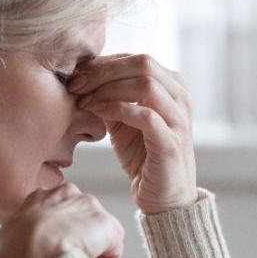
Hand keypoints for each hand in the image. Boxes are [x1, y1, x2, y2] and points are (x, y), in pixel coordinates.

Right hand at [0, 182, 123, 257]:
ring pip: (97, 235)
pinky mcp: (106, 225)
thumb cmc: (11, 253)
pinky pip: (112, 251)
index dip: (57, 238)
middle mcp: (66, 194)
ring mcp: (88, 207)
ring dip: (91, 254)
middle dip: (78, 243)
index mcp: (39, 197)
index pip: (56, 215)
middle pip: (80, 222)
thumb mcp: (5, 241)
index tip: (54, 255)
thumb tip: (19, 256)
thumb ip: (18, 242)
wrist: (27, 254)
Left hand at [68, 53, 197, 214]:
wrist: (164, 198)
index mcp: (172, 86)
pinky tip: (97, 113)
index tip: (76, 75)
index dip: (103, 63)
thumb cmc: (143, 156)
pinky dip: (117, 109)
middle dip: (103, 71)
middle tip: (76, 84)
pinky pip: (146, 116)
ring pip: (146, 84)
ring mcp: (179, 119)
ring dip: (108, 89)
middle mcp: (180, 98)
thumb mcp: (122, 121)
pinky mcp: (171, 143)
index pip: (136, 59)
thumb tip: (82, 77)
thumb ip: (110, 97)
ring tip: (84, 101)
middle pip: (143, 63)